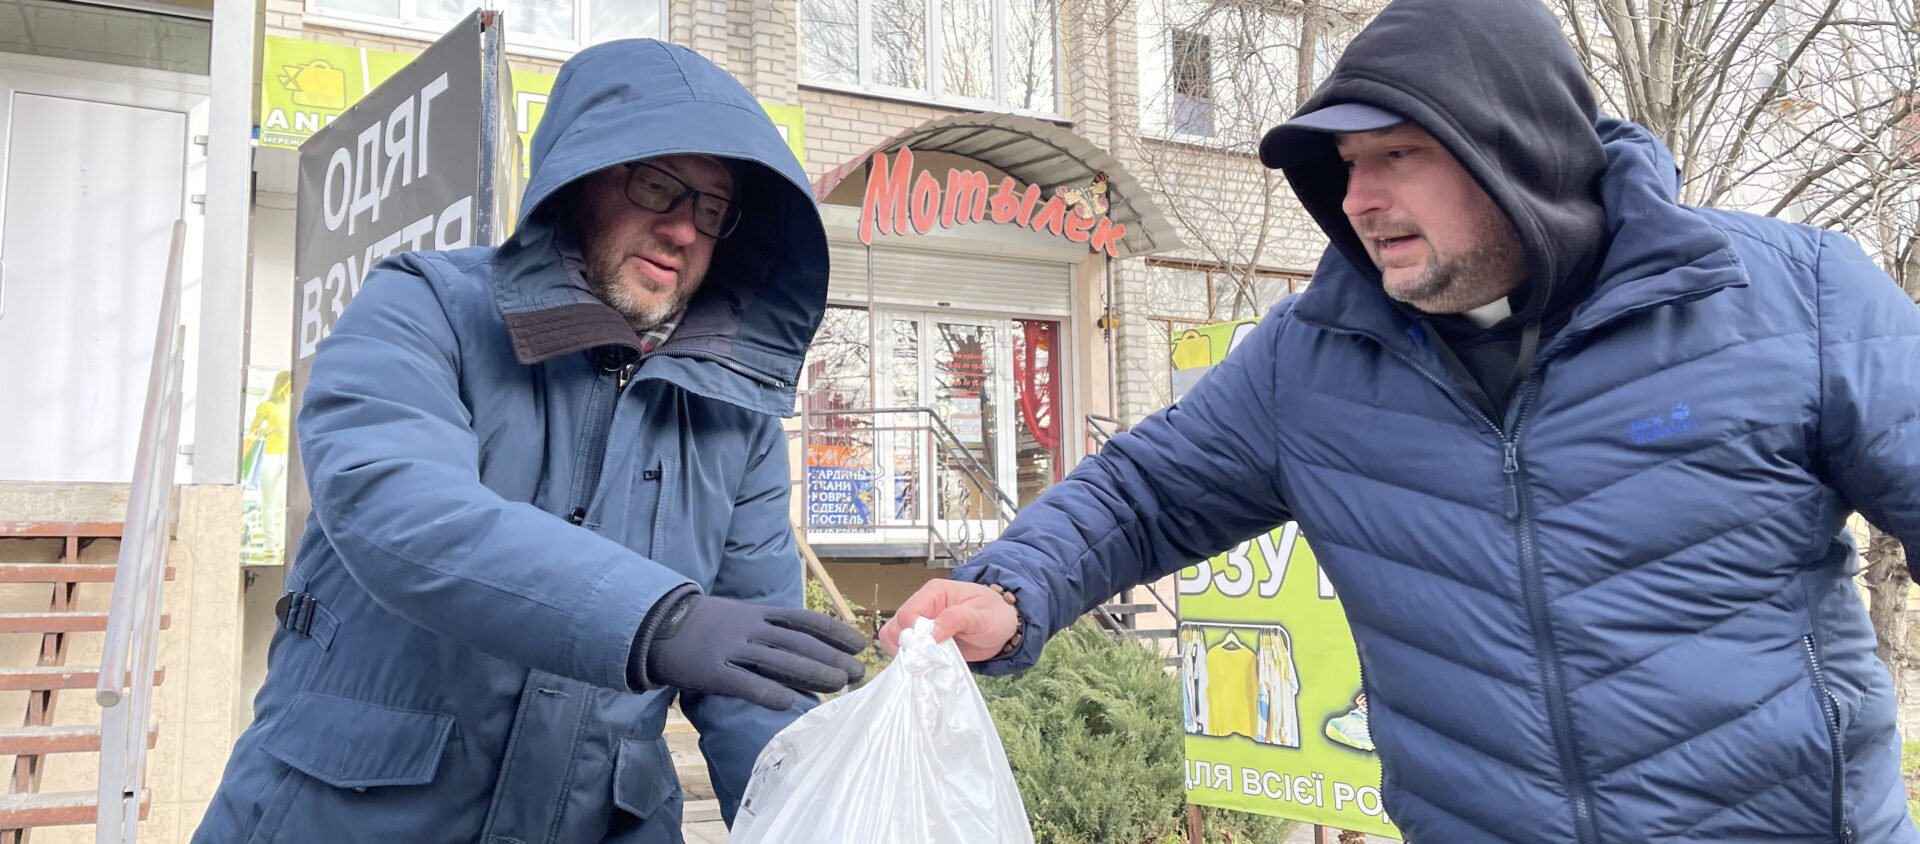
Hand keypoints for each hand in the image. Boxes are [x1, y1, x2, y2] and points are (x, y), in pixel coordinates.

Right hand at [644, 595, 867, 710]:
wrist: (652, 623)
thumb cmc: (699, 622)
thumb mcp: (736, 614)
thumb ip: (764, 626)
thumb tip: (798, 644)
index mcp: (756, 612)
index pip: (803, 620)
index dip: (833, 631)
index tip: (859, 642)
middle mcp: (748, 627)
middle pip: (798, 642)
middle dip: (832, 656)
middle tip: (858, 672)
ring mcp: (730, 647)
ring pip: (779, 660)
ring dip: (812, 672)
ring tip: (838, 686)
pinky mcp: (710, 670)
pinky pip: (742, 682)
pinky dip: (767, 692)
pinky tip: (789, 703)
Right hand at [879, 579, 1019, 661]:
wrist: (1005, 627)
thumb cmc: (995, 613)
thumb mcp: (980, 613)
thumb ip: (954, 619)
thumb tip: (928, 635)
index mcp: (933, 593)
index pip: (908, 613)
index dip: (912, 633)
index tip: (926, 649)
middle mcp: (923, 607)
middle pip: (896, 627)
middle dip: (906, 646)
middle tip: (925, 660)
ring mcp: (922, 625)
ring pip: (895, 638)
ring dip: (905, 654)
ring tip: (925, 664)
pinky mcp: (925, 641)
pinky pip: (907, 651)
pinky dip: (911, 660)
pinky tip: (924, 667)